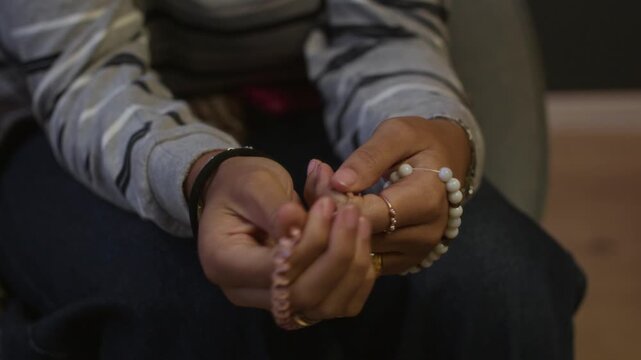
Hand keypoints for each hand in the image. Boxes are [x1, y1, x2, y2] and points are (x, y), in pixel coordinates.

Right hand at [188, 153, 376, 318]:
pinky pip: (337, 304)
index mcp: (224, 264)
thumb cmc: (240, 184)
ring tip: (359, 221)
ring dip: (353, 265)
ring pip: (325, 306)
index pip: (275, 271)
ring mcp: (274, 301)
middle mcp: (246, 292)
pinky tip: (362, 242)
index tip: (326, 205)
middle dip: (337, 255)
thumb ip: (275, 207)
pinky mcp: (299, 299)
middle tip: (350, 212)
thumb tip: (296, 220)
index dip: (309, 243)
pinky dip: (358, 278)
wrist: (237, 192)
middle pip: (302, 296)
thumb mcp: (254, 185)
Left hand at [309, 117, 470, 273]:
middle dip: (330, 210)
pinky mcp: (403, 263)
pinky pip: (363, 259)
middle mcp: (426, 234)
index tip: (322, 175)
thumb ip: (369, 157)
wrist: (446, 161)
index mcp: (428, 200)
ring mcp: (415, 254)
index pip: (369, 212)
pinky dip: (345, 238)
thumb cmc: (420, 142)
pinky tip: (337, 213)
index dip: (338, 198)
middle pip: (361, 234)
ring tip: (324, 193)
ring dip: (333, 225)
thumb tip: (338, 183)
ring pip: (357, 250)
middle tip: (317, 180)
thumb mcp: (397, 134)